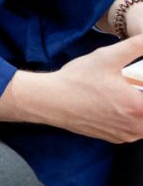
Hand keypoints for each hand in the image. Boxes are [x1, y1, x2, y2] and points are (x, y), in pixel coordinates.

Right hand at [0, 35, 142, 142]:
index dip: (142, 84)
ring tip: (124, 93)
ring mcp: (126, 135)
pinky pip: (135, 130)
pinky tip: (116, 104)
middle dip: (140, 94)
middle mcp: (137, 127)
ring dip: (138, 109)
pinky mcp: (116, 139)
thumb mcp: (106, 57)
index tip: (137, 79)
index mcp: (139, 107)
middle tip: (131, 84)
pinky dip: (133, 119)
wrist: (52, 101)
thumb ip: (135, 46)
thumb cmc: (78, 79)